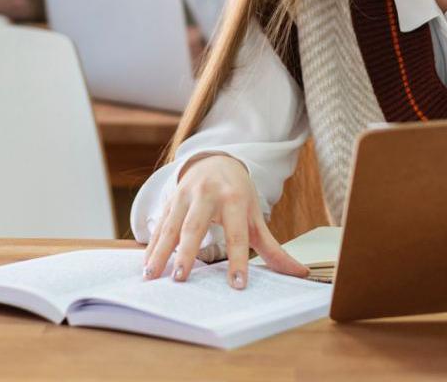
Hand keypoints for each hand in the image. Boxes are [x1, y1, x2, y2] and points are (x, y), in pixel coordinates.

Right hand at [142, 154, 308, 287]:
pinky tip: (146, 265)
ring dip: (160, 251)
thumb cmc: (238, 194)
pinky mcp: (170, 200)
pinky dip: (152, 245)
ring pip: (171, 225)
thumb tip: (300, 274)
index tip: (237, 284)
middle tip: (181, 278)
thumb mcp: (256, 216)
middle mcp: (207, 195)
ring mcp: (185, 196)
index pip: (237, 234)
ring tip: (153, 275)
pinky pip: (159, 224)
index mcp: (234, 199)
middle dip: (187, 252)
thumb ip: (273, 248)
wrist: (216, 160)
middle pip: (196, 226)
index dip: (238, 260)